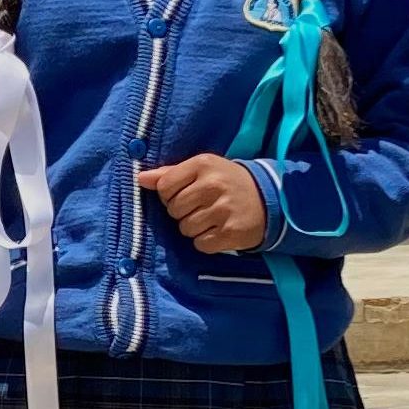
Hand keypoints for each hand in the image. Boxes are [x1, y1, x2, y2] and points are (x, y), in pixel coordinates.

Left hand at [136, 154, 269, 254]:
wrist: (269, 198)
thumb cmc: (227, 182)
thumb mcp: (202, 169)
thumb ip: (170, 173)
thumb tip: (140, 178)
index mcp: (203, 165)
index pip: (165, 186)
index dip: (169, 195)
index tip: (184, 194)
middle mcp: (213, 185)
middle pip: (174, 209)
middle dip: (182, 212)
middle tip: (201, 207)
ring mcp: (223, 210)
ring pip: (185, 228)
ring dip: (194, 228)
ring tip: (211, 218)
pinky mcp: (231, 232)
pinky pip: (201, 244)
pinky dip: (206, 241)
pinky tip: (218, 230)